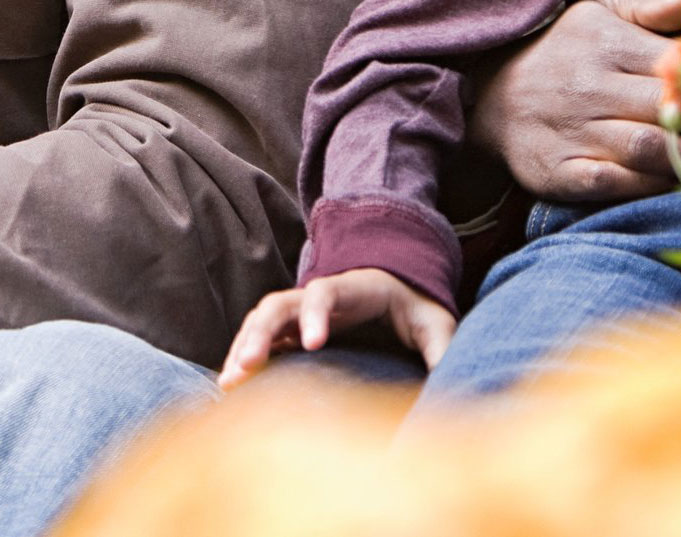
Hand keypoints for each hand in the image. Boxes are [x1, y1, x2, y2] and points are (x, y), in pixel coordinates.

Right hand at [220, 270, 455, 387]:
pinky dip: (243, 359)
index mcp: (353, 290)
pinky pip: (260, 340)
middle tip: (245, 366)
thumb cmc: (416, 309)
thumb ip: (441, 346)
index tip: (312, 343)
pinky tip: (229, 390)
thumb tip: (453, 378)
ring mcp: (301, 313)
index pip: (326, 293)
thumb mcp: (436, 323)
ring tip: (227, 384)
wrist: (398, 290)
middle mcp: (318, 297)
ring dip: (243, 348)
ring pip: (262, 321)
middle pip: (279, 305)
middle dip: (261, 333)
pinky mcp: (292, 332)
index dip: (317, 313)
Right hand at [467, 0, 680, 204]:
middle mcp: (588, 85)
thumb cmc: (562, 50)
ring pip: (648, 148)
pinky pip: (615, 184)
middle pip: (669, 107)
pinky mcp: (560, 172)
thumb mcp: (597, 12)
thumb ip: (648, 4)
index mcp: (603, 41)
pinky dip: (650, 187)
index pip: (676, 62)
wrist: (489, 97)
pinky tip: (676, 184)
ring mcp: (572, 131)